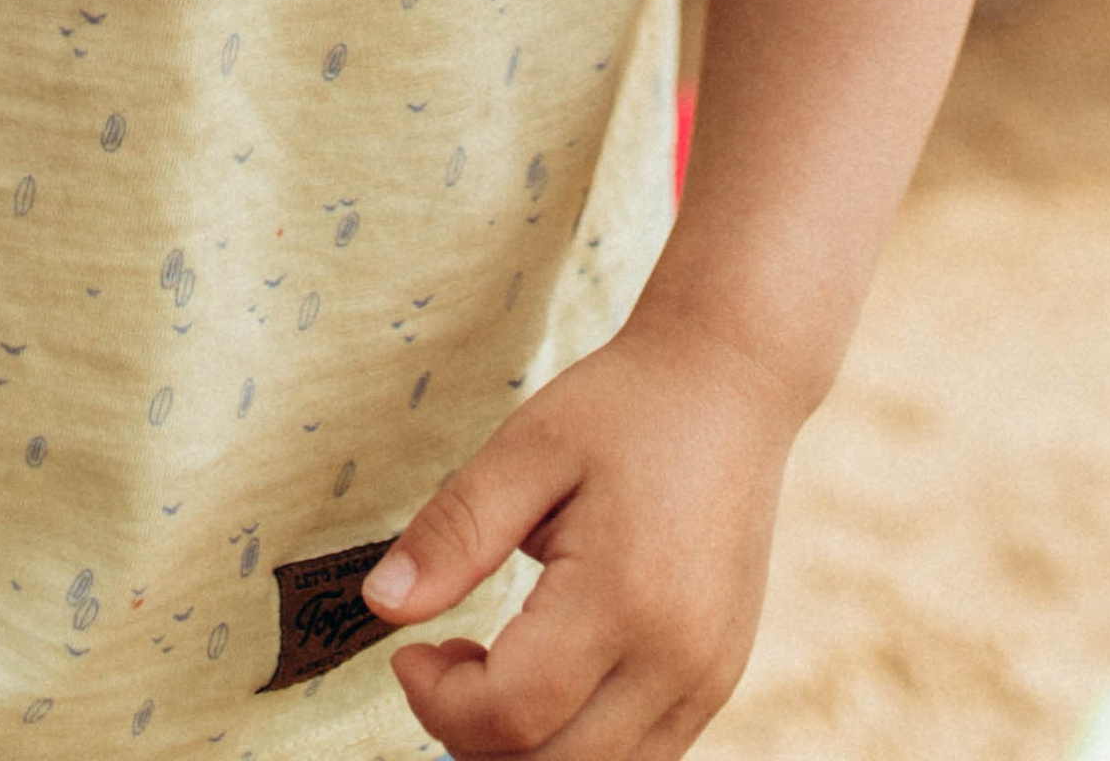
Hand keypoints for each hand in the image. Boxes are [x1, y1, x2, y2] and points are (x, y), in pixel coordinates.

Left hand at [360, 319, 800, 756]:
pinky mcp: (718, 682)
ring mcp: (709, 680)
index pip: (513, 716)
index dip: (438, 704)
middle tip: (442, 659)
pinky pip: (640, 757)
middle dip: (472, 735)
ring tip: (489, 665)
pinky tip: (545, 675)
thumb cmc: (622, 408)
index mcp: (625, 600)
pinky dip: (577, 743)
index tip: (408, 651)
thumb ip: (454, 533)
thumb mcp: (526, 448)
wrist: (728, 386)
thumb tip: (381, 606)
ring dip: (528, 749)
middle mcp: (679, 661)